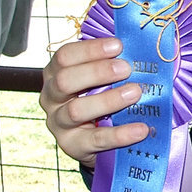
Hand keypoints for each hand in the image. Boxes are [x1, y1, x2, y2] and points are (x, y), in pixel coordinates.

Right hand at [40, 37, 149, 167]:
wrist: (97, 140)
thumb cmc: (101, 97)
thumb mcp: (102, 79)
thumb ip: (113, 63)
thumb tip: (139, 46)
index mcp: (56, 73)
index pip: (65, 56)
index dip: (91, 49)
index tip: (118, 45)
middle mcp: (51, 97)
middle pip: (65, 80)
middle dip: (97, 72)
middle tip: (126, 68)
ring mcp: (58, 123)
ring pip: (76, 110)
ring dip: (108, 100)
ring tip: (135, 93)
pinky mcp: (72, 145)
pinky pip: (95, 140)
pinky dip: (120, 134)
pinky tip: (141, 129)